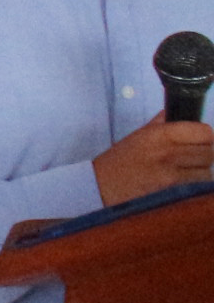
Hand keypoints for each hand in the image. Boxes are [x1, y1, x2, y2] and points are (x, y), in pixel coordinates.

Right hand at [97, 111, 213, 205]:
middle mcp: (168, 151)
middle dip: (203, 156)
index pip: (204, 131)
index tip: (199, 141)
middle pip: (209, 152)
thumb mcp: (137, 137)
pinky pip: (198, 186)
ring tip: (186, 174)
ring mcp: (171, 172)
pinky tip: (181, 185)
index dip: (205, 137)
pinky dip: (194, 186)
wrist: (100, 187)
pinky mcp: (171, 190)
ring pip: (207, 171)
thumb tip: (175, 112)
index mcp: (159, 134)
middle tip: (191, 160)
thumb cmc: (118, 163)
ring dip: (200, 173)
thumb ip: (159, 124)